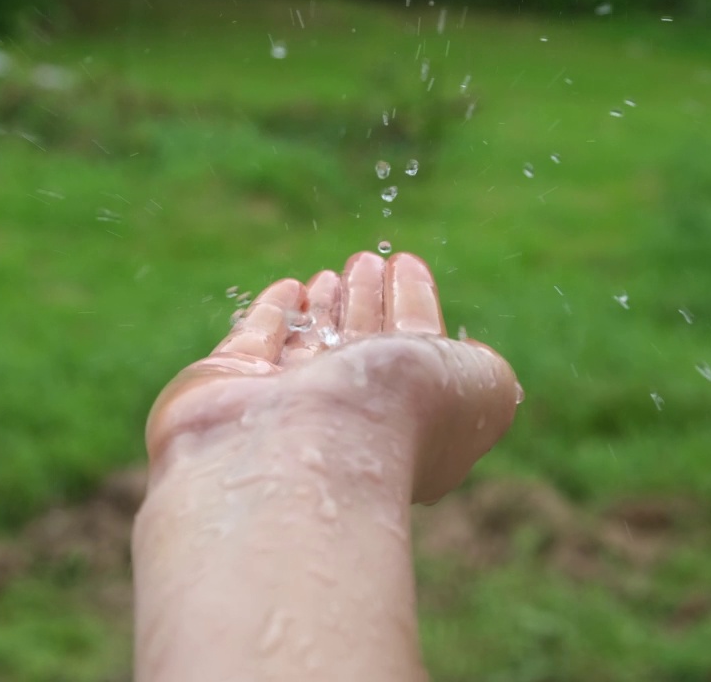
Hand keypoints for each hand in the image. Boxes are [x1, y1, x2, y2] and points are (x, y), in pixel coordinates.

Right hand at [145, 250, 520, 503]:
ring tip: (338, 271)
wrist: (301, 447)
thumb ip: (484, 369)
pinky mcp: (226, 386)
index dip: (414, 308)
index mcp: (407, 429)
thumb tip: (468, 358)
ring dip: (329, 305)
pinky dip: (275, 312)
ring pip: (312, 344)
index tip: (407, 265)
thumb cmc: (399, 422)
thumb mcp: (484, 391)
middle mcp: (344, 421)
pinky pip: (256, 339)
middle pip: (360, 351)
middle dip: (369, 302)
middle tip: (367, 261)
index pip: (413, 357)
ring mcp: (283, 405)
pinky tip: (292, 288)